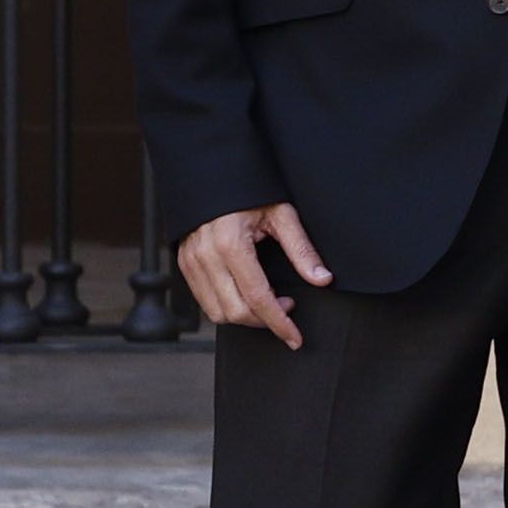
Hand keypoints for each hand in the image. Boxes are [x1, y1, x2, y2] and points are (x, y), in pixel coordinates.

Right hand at [176, 202, 334, 348]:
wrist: (212, 170)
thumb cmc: (249, 187)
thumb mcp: (281, 213)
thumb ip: (301, 249)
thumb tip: (323, 279)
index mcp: (230, 243)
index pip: (257, 298)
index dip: (279, 323)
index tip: (295, 337)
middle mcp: (206, 256)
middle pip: (235, 312)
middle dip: (264, 321)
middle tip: (287, 307)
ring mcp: (191, 261)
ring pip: (216, 312)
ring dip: (245, 317)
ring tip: (268, 301)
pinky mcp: (184, 263)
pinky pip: (204, 300)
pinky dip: (226, 306)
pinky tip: (246, 294)